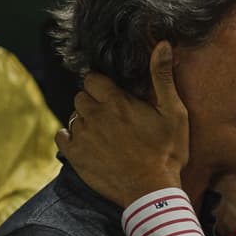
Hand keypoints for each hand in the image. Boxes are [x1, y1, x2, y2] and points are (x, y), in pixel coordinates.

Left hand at [56, 41, 188, 206]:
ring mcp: (82, 136)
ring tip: (103, 133)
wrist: (151, 192)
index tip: (114, 97)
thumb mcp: (173, 113)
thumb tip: (163, 44)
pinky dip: (70, 137)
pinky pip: (61, 136)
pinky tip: (87, 144)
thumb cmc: (167, 153)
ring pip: (73, 116)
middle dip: (93, 102)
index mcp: (116, 102)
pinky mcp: (75, 156)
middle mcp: (94, 115)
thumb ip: (162, 77)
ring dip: (85, 120)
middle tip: (111, 116)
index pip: (93, 79)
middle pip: (81, 96)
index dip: (102, 86)